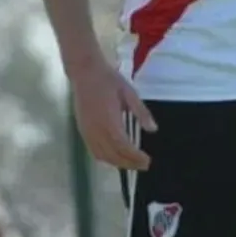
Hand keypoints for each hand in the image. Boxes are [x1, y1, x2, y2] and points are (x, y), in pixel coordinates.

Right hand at [70, 54, 156, 169]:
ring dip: (118, 163)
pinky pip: (93, 151)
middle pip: (113, 155)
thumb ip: (141, 112)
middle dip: (129, 163)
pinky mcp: (82, 130)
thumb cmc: (108, 80)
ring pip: (102, 156)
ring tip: (132, 163)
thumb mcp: (129, 92)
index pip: (123, 146)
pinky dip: (105, 158)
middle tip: (144, 165)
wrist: (85, 71)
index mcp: (109, 120)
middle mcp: (96, 130)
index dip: (135, 157)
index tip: (147, 160)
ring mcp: (87, 131)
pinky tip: (116, 157)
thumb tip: (153, 129)